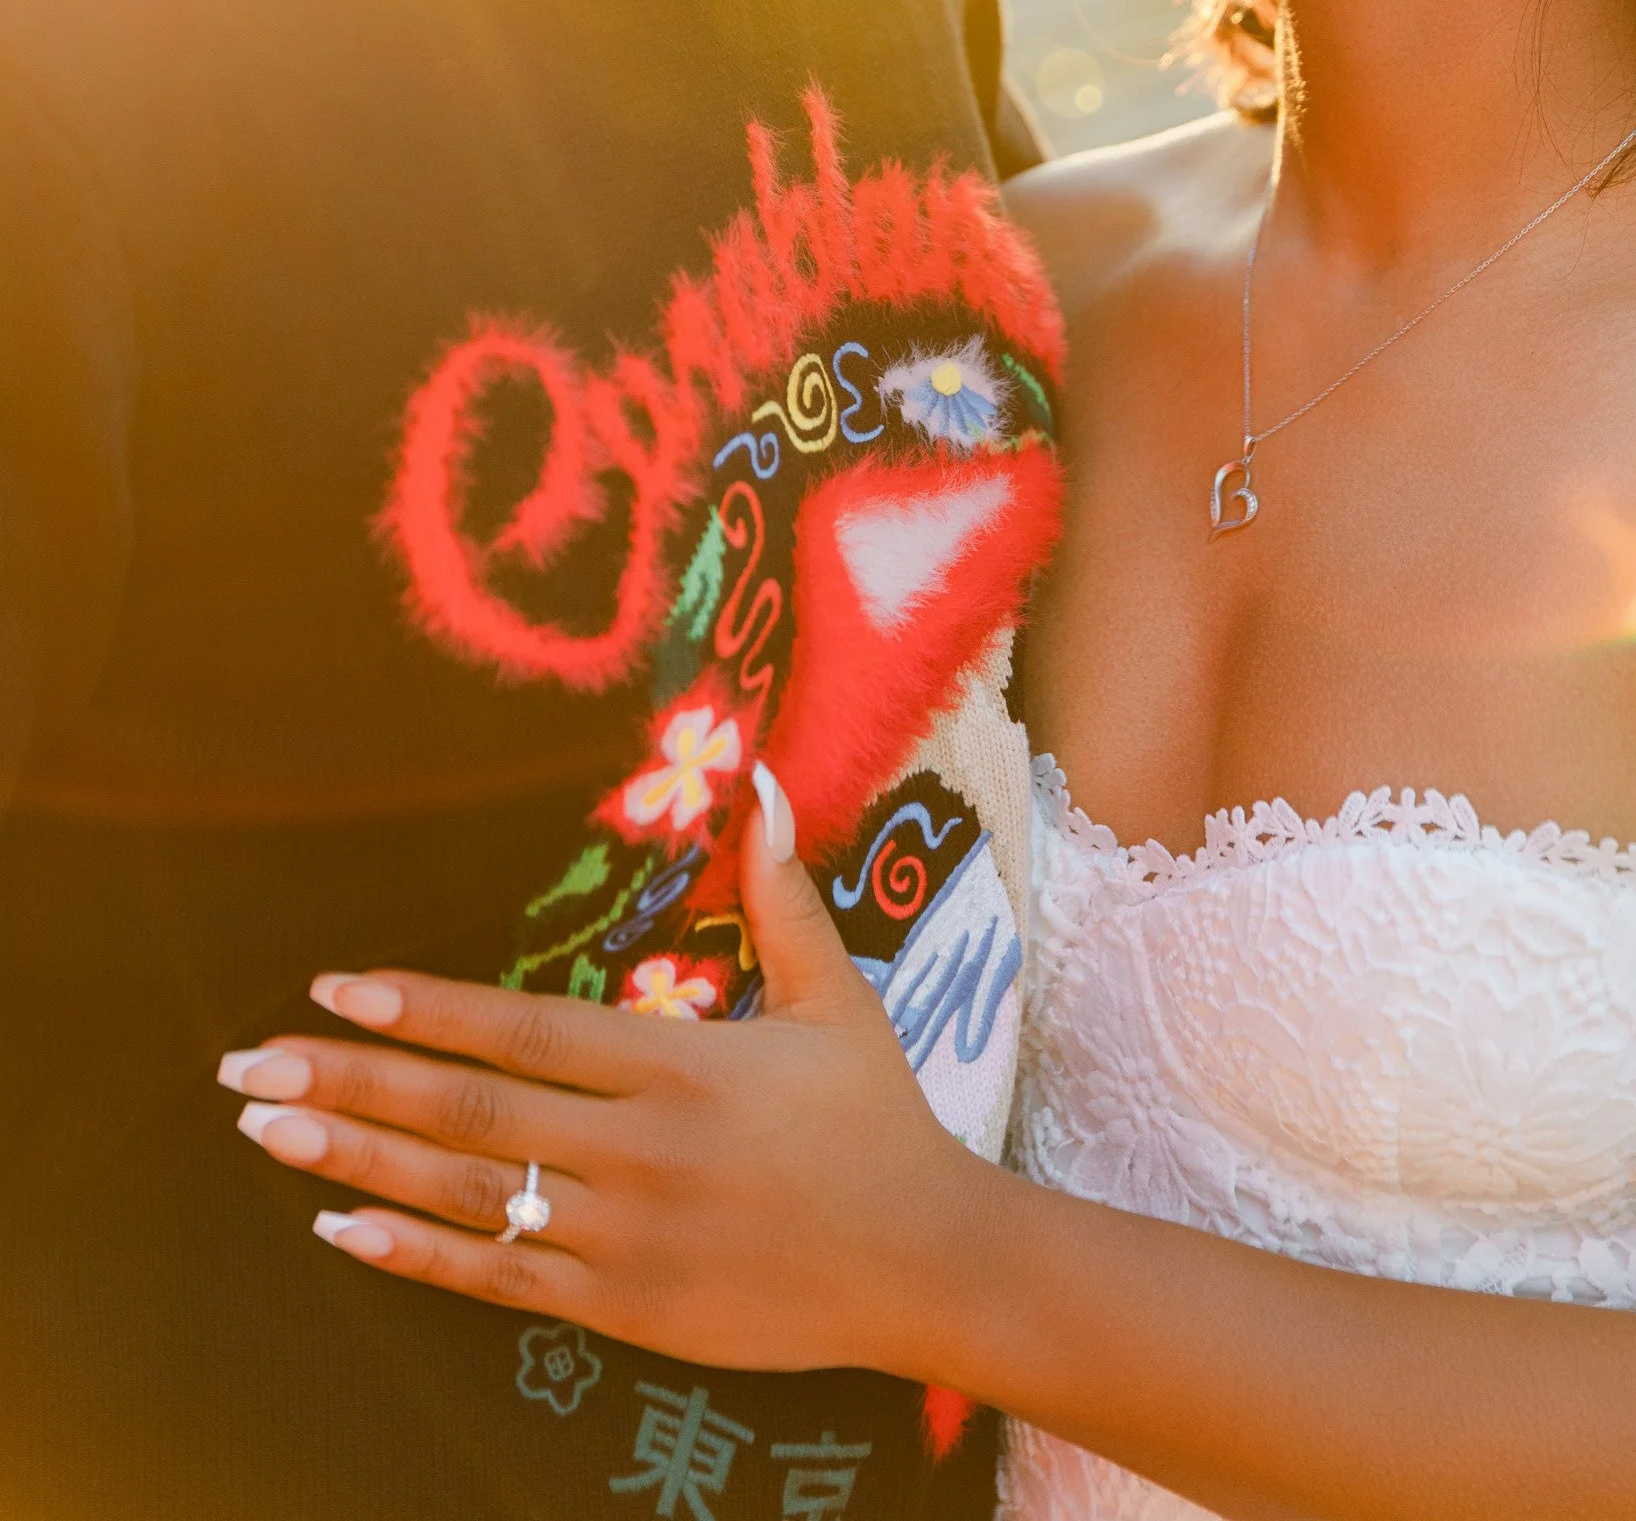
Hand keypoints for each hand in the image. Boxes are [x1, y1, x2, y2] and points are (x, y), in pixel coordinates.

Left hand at [216, 770, 984, 1375]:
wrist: (927, 1264)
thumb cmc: (877, 1120)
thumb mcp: (838, 997)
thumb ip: (784, 896)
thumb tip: (769, 784)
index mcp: (680, 1064)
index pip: (524, 1029)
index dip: (424, 1010)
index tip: (335, 989)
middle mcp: (639, 1150)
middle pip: (469, 1111)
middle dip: (350, 1086)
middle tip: (250, 1068)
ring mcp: (625, 1237)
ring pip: (468, 1194)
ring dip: (358, 1161)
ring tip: (268, 1134)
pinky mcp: (626, 1308)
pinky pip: (500, 1279)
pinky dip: (416, 1253)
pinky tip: (342, 1228)